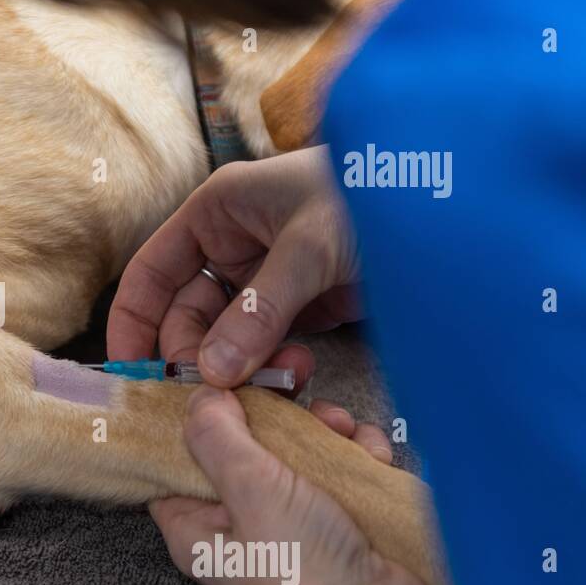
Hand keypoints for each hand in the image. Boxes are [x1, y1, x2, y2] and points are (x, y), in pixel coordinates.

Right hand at [108, 147, 361, 387]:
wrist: (456, 202)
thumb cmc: (375, 194)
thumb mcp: (311, 248)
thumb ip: (259, 311)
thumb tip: (212, 372)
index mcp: (217, 214)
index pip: (153, 272)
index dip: (134, 320)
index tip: (129, 370)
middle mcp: (234, 246)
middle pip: (187, 314)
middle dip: (198, 354)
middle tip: (218, 390)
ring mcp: (266, 280)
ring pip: (228, 338)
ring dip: (243, 366)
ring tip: (279, 379)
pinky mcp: (302, 307)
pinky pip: (267, 348)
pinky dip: (274, 368)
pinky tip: (298, 375)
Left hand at [150, 387, 476, 584]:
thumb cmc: (308, 574)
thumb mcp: (251, 491)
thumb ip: (217, 437)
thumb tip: (196, 396)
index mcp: (195, 528)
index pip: (172, 462)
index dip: (187, 417)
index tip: (208, 376)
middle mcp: (237, 524)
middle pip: (238, 446)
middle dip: (270, 414)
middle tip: (293, 387)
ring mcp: (291, 522)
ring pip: (292, 452)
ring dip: (320, 430)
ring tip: (341, 427)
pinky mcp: (339, 520)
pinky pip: (337, 468)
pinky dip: (354, 453)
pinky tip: (370, 452)